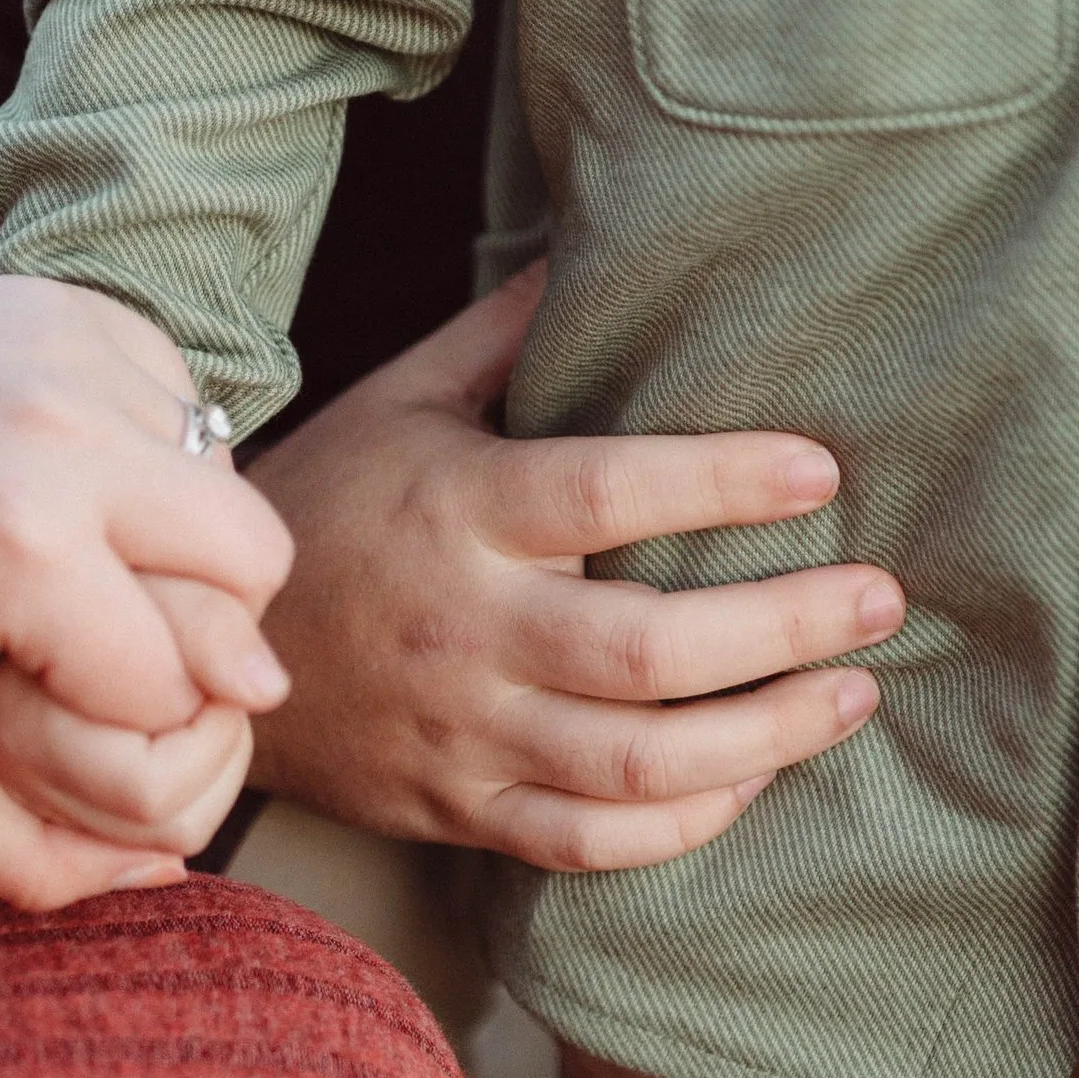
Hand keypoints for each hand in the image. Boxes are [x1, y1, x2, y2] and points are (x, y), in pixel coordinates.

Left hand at [0, 279, 292, 911]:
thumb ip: (21, 851)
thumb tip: (168, 870)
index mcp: (15, 543)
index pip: (180, 679)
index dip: (125, 718)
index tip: (43, 695)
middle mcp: (63, 428)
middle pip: (253, 562)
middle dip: (203, 625)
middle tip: (107, 639)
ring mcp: (78, 349)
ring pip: (232, 485)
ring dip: (183, 546)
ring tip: (80, 564)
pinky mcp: (86, 308)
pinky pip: (188, 414)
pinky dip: (149, 467)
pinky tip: (63, 488)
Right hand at [242, 269, 903, 872]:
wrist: (197, 649)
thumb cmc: (327, 504)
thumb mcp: (402, 398)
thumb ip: (506, 332)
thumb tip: (598, 235)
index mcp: (457, 512)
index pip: (605, 495)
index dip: (721, 482)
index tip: (820, 469)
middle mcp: (466, 629)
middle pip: (647, 649)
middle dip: (785, 624)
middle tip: (880, 596)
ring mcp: (464, 733)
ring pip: (639, 761)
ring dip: (768, 733)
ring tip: (854, 692)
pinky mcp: (462, 809)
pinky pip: (593, 842)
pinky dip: (689, 821)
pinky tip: (757, 775)